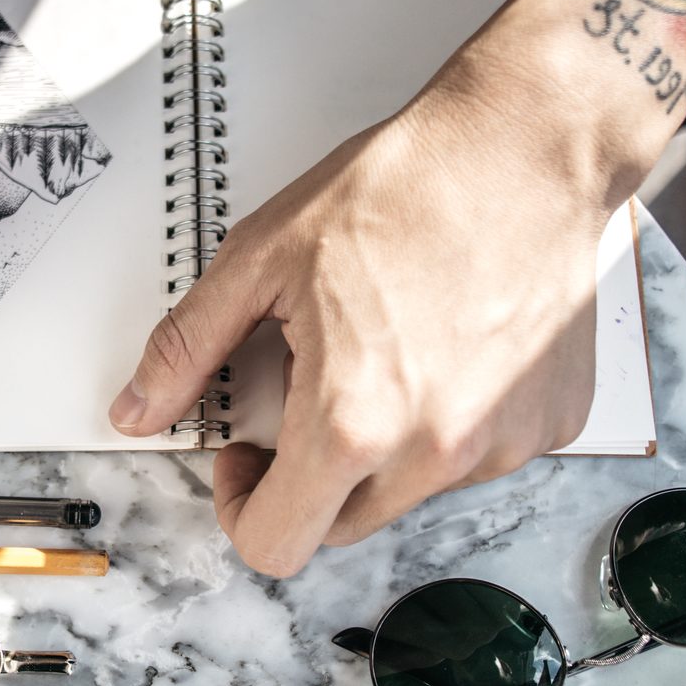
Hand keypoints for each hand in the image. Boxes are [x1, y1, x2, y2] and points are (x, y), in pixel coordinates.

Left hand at [109, 58, 617, 576]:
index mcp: (353, 421)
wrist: (523, 141)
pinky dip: (444, 423)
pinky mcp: (548, 424)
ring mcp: (503, 444)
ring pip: (406, 493)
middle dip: (304, 475)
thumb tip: (136, 409)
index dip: (239, 508)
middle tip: (307, 387)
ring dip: (377, 447)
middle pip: (338, 526)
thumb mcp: (261, 260)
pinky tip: (442, 349)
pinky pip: (474, 457)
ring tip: (381, 352)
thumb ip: (187, 349)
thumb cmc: (403, 187)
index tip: (244, 457)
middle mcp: (436, 451)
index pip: (275, 544)